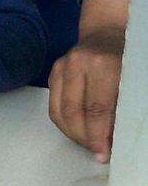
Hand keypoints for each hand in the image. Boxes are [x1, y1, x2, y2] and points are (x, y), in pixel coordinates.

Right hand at [48, 0, 127, 162]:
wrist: (107, 31)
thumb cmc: (127, 57)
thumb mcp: (133, 80)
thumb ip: (123, 106)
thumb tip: (114, 139)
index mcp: (103, 64)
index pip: (96, 110)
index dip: (99, 136)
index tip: (104, 153)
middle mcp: (78, 63)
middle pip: (74, 112)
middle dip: (85, 138)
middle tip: (97, 151)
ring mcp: (62, 66)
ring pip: (59, 112)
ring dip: (73, 133)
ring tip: (88, 143)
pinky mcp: (54, 71)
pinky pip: (53, 105)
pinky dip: (64, 122)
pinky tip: (78, 129)